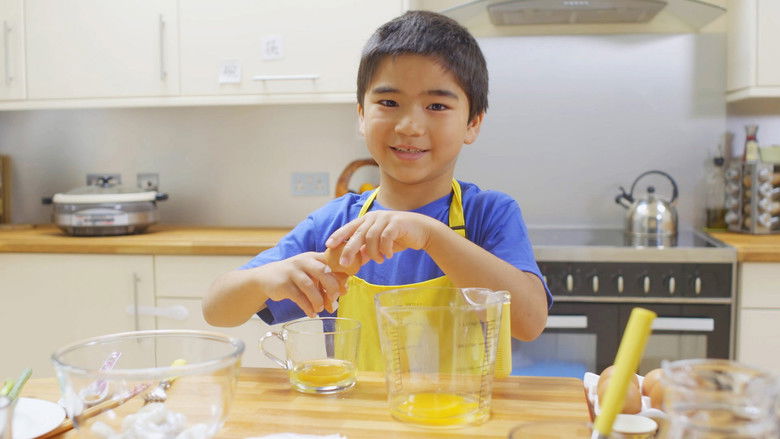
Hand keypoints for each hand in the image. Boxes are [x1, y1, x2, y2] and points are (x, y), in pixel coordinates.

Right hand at [257, 252, 347, 316]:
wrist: (266, 278)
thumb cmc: (294, 276)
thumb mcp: (309, 273)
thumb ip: (326, 279)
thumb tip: (344, 290)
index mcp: (313, 257)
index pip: (331, 262)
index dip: (340, 275)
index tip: (345, 289)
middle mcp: (303, 261)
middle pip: (322, 271)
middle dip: (331, 287)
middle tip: (334, 299)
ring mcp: (292, 272)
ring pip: (309, 286)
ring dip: (318, 300)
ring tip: (320, 309)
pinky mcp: (283, 284)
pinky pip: (298, 297)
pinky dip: (307, 307)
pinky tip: (312, 313)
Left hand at [325, 210, 440, 266]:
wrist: (423, 231)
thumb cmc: (400, 237)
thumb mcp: (381, 244)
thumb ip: (367, 250)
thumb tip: (354, 262)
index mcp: (368, 220)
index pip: (349, 227)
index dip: (338, 235)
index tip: (328, 246)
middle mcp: (374, 217)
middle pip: (357, 234)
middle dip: (349, 249)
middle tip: (344, 264)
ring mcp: (385, 219)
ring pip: (371, 238)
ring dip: (373, 252)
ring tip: (380, 260)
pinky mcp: (397, 223)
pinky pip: (385, 238)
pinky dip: (385, 249)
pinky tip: (388, 255)